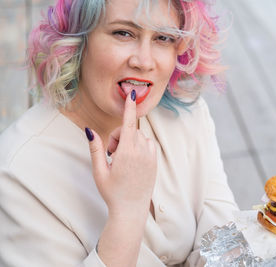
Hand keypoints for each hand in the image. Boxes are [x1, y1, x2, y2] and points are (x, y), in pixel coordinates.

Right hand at [86, 90, 156, 216]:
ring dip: (129, 142)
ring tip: (121, 160)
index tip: (133, 93)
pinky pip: (148, 144)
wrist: (131, 210)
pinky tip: (133, 161)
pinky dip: (140, 146)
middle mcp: (142, 152)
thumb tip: (89, 130)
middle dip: (119, 137)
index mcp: (127, 153)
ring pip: (140, 137)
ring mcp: (151, 157)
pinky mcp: (155, 162)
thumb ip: (95, 148)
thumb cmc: (112, 192)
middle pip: (130, 131)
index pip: (128, 124)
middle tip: (111, 155)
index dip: (129, 107)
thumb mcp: (99, 171)